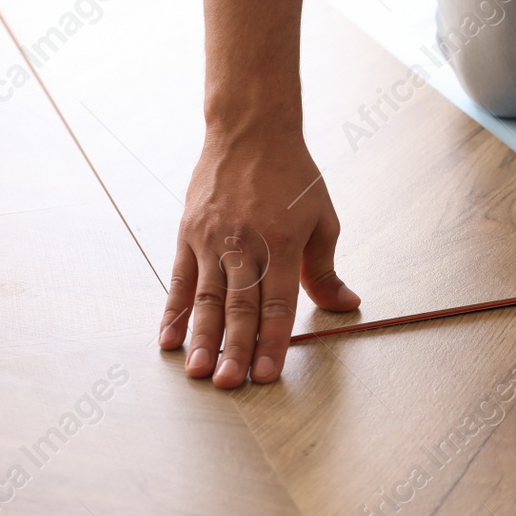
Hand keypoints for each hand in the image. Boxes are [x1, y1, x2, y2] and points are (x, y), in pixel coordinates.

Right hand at [158, 128, 359, 386]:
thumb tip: (347, 305)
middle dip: (235, 349)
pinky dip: (172, 312)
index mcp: (283, 242)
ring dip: (202, 338)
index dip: (273, 342)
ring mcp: (212, 239)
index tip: (267, 375)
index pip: (277, 303)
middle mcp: (245, 243)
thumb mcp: (323, 218)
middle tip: (229, 384)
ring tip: (198, 371)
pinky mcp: (188, 233)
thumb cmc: (293, 176)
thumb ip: (327, 269)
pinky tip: (168, 340)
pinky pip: (179, 279)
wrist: (250, 130)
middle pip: (239, 306)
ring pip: (205, 298)